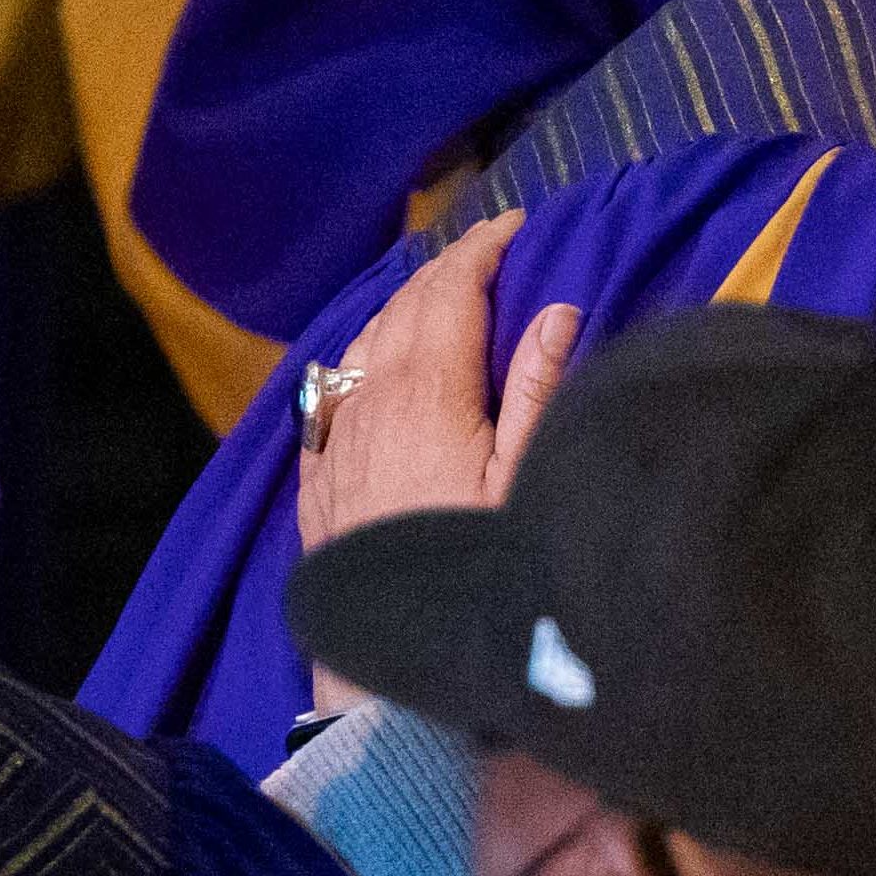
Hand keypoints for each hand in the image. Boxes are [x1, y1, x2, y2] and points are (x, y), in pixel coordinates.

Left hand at [295, 210, 584, 556]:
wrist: (391, 651)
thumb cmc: (475, 564)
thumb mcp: (525, 480)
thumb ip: (539, 390)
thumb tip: (557, 312)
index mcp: (430, 391)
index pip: (453, 291)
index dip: (483, 249)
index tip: (514, 225)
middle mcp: (373, 399)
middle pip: (406, 307)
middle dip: (448, 268)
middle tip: (488, 252)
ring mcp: (337, 436)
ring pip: (364, 342)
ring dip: (405, 306)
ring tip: (442, 295)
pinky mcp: (318, 473)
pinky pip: (335, 387)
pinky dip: (365, 355)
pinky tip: (378, 363)